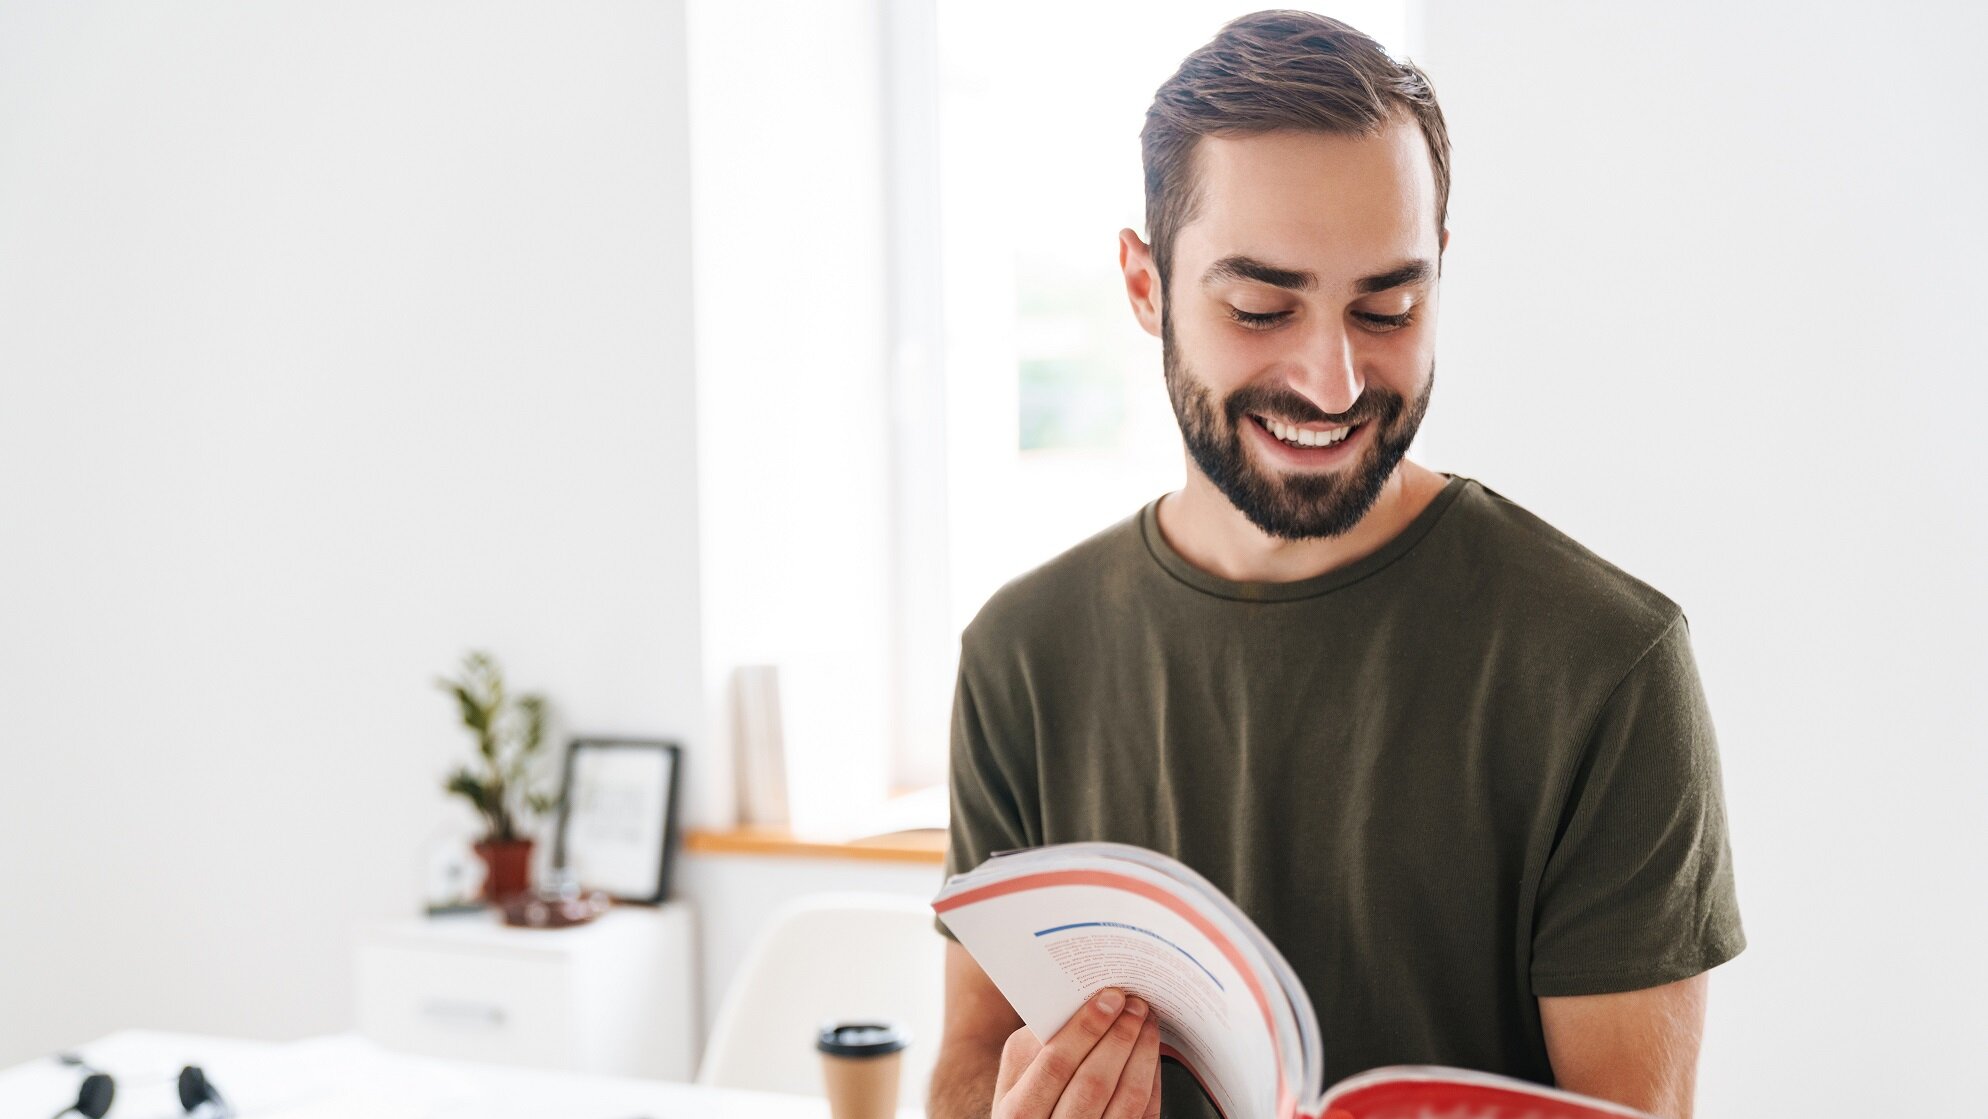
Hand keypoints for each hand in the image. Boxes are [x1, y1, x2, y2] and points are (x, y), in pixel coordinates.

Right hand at [992, 988, 1162, 1118]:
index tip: (1109, 997)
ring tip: (1147, 1023)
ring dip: (1142, 1054)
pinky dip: (1151, 1078)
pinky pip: (1144, 1112)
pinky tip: (1150, 1053)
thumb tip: (1080, 1004)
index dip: (1085, 1028)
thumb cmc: (1028, 1100)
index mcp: (1018, 1111)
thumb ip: (1036, 1043)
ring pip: (1126, 1100)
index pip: (1055, 1064)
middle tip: (1134, 1004)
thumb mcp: (1015, 1077)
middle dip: (1118, 1036)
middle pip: (1093, 1083)